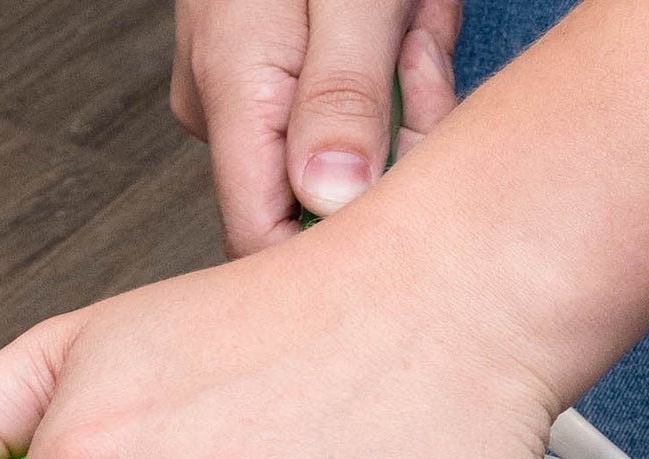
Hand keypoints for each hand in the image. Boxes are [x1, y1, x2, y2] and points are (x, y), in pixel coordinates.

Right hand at [171, 0, 460, 254]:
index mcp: (234, 92)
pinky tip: (399, 19)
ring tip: (411, 16)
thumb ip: (341, 95)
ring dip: (403, 91)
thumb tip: (330, 202)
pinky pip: (347, 108)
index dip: (334, 245)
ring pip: (344, 150)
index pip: (260, 239)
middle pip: (315, 198)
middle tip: (423, 51)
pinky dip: (392, 68)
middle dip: (393, 141)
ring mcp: (245, 95)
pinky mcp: (271, 78)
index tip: (403, 198)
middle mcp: (225, 109)